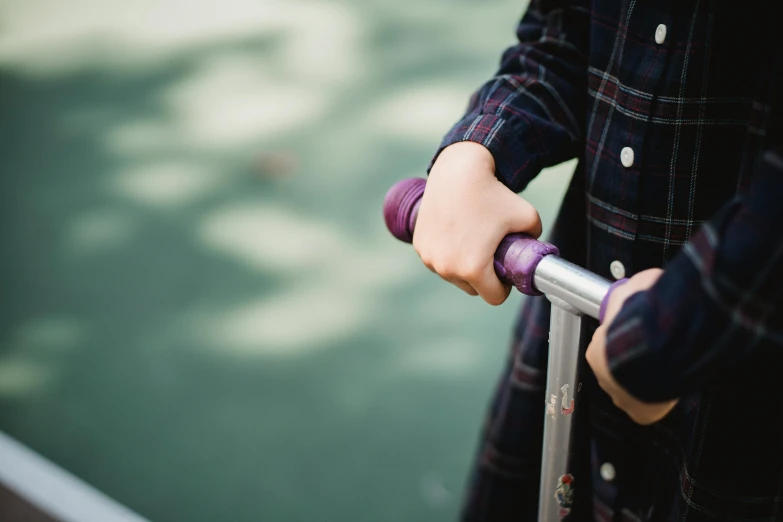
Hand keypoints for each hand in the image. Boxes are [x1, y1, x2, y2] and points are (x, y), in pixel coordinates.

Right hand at [413, 142, 541, 304]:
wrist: (459, 171)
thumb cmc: (494, 194)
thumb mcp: (528, 217)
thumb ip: (535, 240)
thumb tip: (534, 251)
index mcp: (473, 268)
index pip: (494, 297)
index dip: (504, 286)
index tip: (504, 270)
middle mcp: (447, 268)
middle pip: (471, 289)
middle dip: (482, 277)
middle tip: (490, 253)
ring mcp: (430, 257)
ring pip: (452, 275)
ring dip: (462, 266)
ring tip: (472, 240)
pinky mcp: (420, 245)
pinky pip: (438, 259)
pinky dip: (447, 253)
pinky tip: (455, 233)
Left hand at [585, 268, 678, 424]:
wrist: (660, 348)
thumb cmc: (644, 319)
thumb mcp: (631, 291)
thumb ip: (630, 292)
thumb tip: (637, 283)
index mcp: (596, 350)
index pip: (606, 347)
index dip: (624, 340)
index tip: (639, 333)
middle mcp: (604, 376)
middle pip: (619, 369)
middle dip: (634, 360)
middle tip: (654, 350)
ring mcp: (621, 396)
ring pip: (632, 389)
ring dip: (644, 380)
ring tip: (662, 367)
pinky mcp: (640, 412)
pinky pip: (648, 408)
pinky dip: (656, 400)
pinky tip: (666, 387)